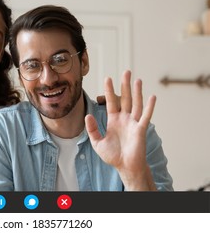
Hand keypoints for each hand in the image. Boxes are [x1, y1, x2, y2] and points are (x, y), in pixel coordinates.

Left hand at [85, 70, 155, 188]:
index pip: (111, 102)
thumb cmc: (113, 156)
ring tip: (137, 79)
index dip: (109, 90)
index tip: (108, 78)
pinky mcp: (140, 129)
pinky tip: (152, 96)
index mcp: (114, 120)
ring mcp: (133, 123)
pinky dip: (150, 106)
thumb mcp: (97, 142)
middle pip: (125, 98)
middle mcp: (124, 119)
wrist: (125, 167)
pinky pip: (145, 116)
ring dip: (137, 92)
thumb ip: (92, 129)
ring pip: (136, 104)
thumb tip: (87, 115)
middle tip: (126, 71)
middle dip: (125, 85)